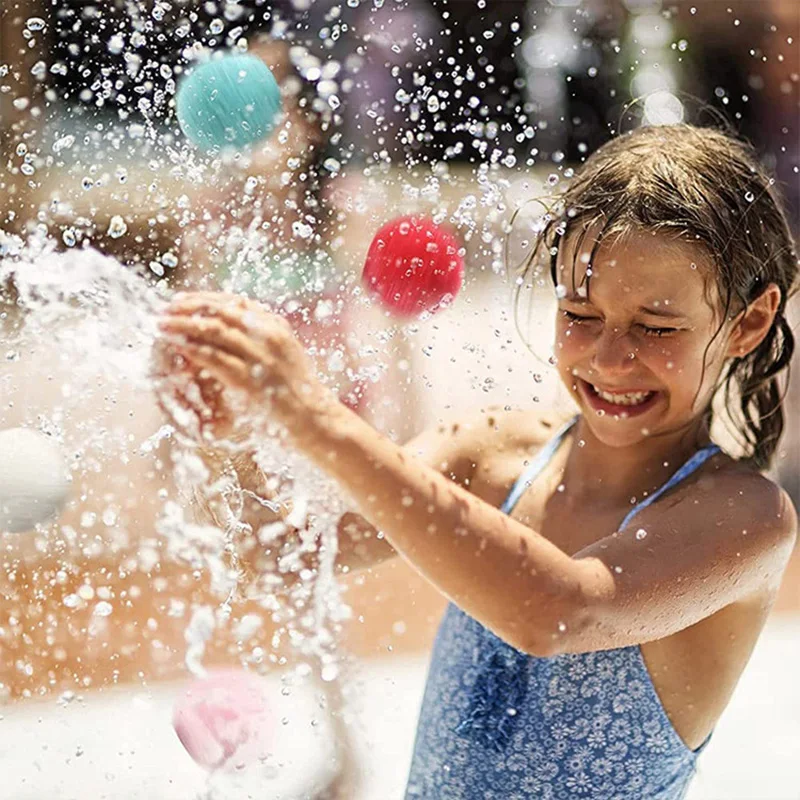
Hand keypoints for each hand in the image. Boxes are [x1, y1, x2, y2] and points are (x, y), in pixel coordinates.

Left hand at [156, 292, 329, 435]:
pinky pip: (213, 357)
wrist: (316, 420)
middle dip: (189, 306)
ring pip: (214, 329)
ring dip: (183, 324)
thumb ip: (264, 343)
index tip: (183, 300)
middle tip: (165, 309)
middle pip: (222, 310)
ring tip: (162, 324)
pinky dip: (191, 348)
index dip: (205, 298)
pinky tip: (176, 346)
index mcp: (277, 327)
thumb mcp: (286, 359)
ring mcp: (260, 355)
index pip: (236, 302)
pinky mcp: (250, 378)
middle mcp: (270, 334)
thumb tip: (238, 336)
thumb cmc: (299, 395)